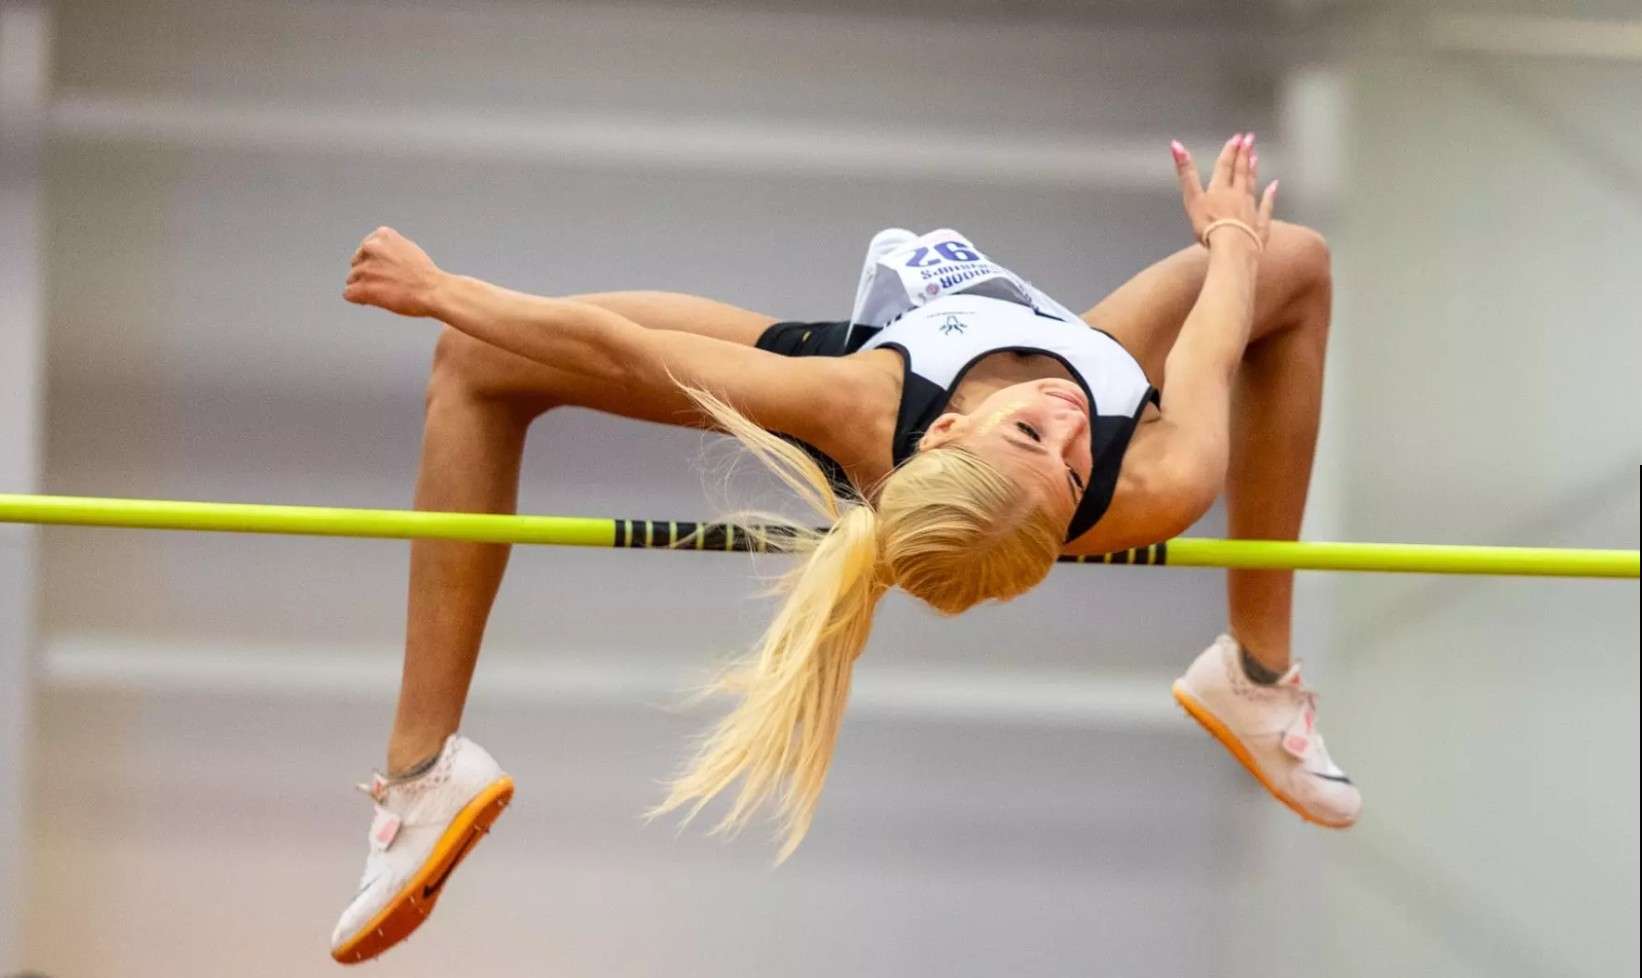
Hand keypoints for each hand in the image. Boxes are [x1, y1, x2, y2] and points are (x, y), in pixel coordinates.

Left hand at [343, 226, 443, 317]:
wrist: (434, 291)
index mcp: (382, 235)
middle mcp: (370, 248)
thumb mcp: (408, 248)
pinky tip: (372, 301)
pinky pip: (348, 294)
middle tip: (386, 284)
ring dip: (364, 287)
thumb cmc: (426, 275)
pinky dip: (358, 299)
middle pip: (357, 265)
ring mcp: (365, 268)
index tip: (385, 271)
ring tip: (384, 293)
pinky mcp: (362, 288)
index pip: (365, 249)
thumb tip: (376, 255)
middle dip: (367, 275)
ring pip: (352, 280)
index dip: (374, 263)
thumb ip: (389, 248)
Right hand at [1171, 133, 1276, 249]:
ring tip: (1256, 157)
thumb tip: (1176, 144)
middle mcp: (1237, 195)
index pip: (1225, 166)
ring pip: (1252, 186)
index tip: (1237, 137)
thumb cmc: (1210, 226)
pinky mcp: (1260, 225)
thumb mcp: (1192, 199)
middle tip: (1250, 139)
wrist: (1233, 248)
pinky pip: (1266, 207)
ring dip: (1253, 170)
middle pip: (1241, 172)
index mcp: (1219, 190)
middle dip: (1244, 155)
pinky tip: (1274, 186)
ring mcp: (1250, 209)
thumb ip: (1186, 173)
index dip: (1230, 151)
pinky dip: (1270, 196)